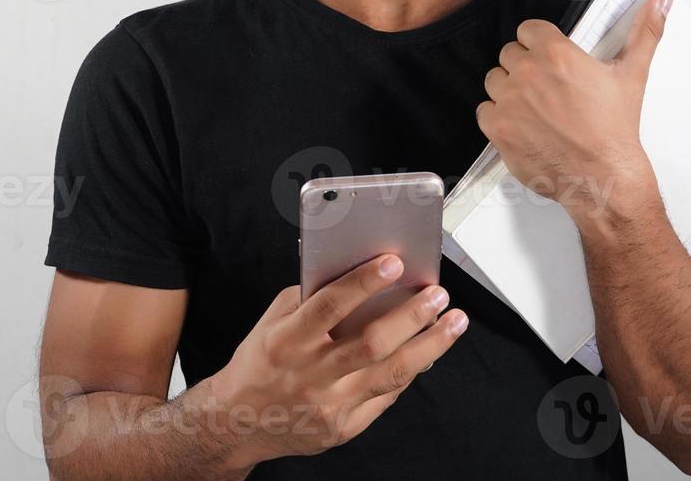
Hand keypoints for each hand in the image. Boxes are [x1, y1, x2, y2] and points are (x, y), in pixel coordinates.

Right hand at [208, 254, 467, 468]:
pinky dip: (410, 371)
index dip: (363, 283)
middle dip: (411, 316)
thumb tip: (356, 272)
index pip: (329, 306)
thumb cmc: (260, 364)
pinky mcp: (344, 428)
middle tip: (438, 294)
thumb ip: (309, 299)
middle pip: (371, 344)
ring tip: (454, 321)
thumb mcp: (272, 323)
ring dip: (429, 345)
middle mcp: (309, 375)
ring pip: (390, 374)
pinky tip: (429, 350)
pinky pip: (386, 397)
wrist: (236, 423)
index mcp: (287, 342)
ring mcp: (329, 406)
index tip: (394, 262)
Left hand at [475, 0, 672, 217]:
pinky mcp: (498, 128)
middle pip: (510, 54)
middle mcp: (528, 73)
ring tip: (534, 107)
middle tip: (547, 88)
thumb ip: (645, 31)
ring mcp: (510, 101)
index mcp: (556, 53)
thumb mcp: (633, 74)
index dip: (539, 44)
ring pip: (495, 81)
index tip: (549, 59)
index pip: (528, 30)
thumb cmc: (615, 130)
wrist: (603, 178)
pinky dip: (498, 117)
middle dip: (525, 67)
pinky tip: (522, 125)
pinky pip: (484, 110)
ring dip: (509, 90)